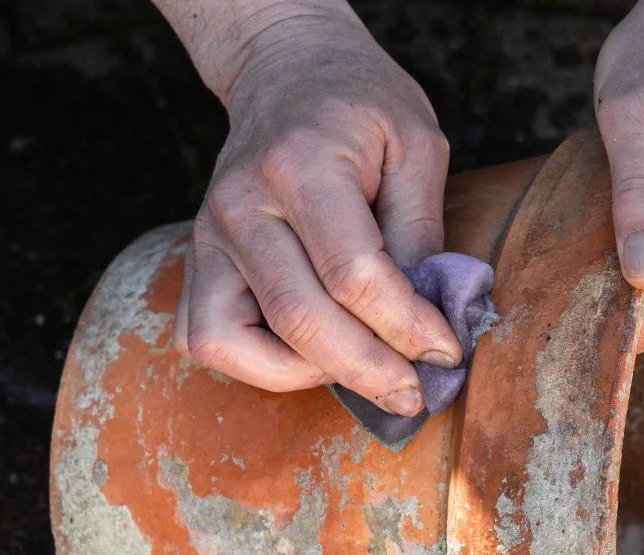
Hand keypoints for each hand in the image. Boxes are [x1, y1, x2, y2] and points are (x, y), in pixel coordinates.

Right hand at [169, 4, 459, 414]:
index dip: (407, 326)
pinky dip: (256, 365)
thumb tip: (433, 317)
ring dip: (305, 374)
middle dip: (367, 371)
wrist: (288, 71)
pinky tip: (311, 354)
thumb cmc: (362, 106)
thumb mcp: (418, 145)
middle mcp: (240, 204)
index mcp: (301, 165)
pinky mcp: (195, 261)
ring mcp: (206, 236)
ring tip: (359, 365)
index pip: (354, 275)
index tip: (448, 351)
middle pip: (299, 320)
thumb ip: (422, 231)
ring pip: (234, 344)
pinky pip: (204, 339)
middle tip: (414, 394)